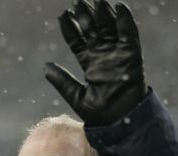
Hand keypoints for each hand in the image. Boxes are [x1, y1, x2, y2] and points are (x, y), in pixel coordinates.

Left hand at [45, 0, 146, 125]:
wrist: (120, 122)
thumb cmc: (99, 114)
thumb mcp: (76, 97)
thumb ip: (62, 81)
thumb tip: (45, 66)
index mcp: (90, 65)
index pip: (78, 42)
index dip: (70, 28)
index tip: (63, 15)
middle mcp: (103, 57)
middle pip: (93, 30)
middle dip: (85, 16)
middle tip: (78, 2)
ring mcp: (117, 55)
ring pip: (109, 28)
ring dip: (102, 13)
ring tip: (95, 1)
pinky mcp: (131, 56)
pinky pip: (129, 34)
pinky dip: (125, 20)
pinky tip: (119, 7)